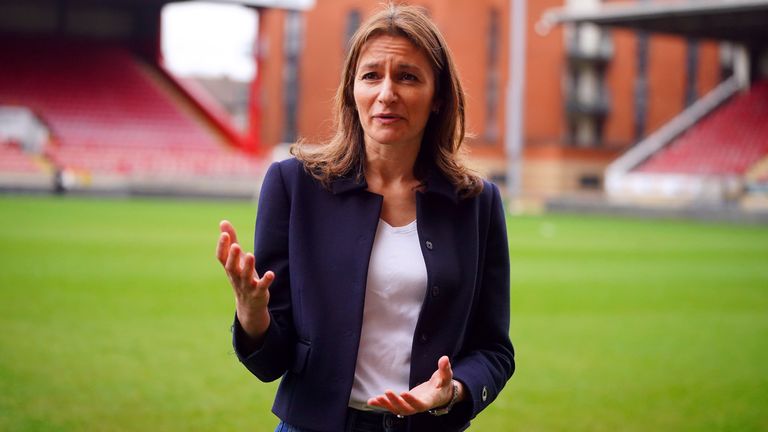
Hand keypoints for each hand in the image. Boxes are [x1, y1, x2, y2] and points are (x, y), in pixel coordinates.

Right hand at [216, 220, 273, 339]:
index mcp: (230, 268)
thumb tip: (223, 222)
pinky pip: (261, 287)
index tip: (225, 234)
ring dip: (248, 266)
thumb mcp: (236, 259)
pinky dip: (266, 281)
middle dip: (232, 257)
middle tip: (235, 245)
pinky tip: (271, 273)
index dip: (222, 246)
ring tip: (251, 255)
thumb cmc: (242, 276)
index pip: (221, 257)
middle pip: (231, 267)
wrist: (249, 305)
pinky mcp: (258, 292)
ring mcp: (246, 285)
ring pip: (245, 276)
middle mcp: (235, 277)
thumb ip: (231, 241)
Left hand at [367, 356, 461, 415]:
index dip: (412, 400)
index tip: (403, 393)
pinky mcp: (404, 403)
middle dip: (395, 402)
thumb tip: (444, 359)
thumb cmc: (444, 384)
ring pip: (397, 409)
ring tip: (376, 399)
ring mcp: (410, 406)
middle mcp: (419, 406)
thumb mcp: (446, 376)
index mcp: (429, 400)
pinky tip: (372, 401)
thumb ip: (445, 369)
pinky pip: (392, 406)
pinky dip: (382, 404)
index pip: (420, 403)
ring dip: (386, 405)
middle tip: (386, 392)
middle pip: (406, 409)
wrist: (441, 394)